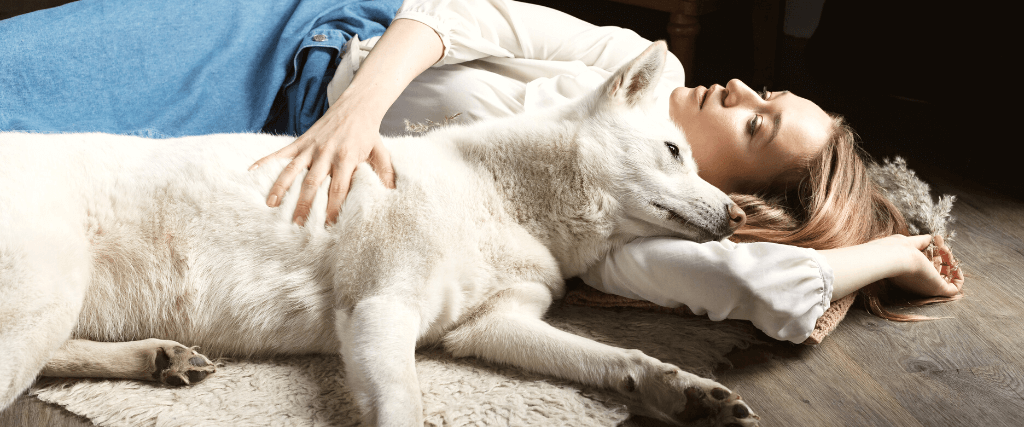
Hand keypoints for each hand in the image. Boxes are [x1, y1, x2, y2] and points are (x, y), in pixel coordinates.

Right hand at [250, 108, 395, 225]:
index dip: (333, 207)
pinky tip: (252, 172)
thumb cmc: (368, 134)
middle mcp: (326, 153)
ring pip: (292, 169)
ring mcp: (311, 146)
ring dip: (281, 188)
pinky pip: (281, 152)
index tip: (328, 225)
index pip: (338, 188)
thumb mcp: (381, 154)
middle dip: (304, 204)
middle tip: (297, 224)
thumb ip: (385, 175)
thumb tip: (392, 196)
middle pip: (313, 183)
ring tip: (271, 205)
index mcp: (347, 158)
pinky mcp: (301, 140)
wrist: (356, 106)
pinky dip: (265, 161)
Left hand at [878, 234, 963, 297]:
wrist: (895, 258)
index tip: (937, 238)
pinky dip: (959, 278)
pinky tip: (955, 265)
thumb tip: (930, 238)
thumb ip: (920, 241)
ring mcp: (927, 286)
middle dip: (942, 254)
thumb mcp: (909, 243)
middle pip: (936, 269)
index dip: (934, 250)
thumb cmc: (896, 250)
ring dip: (949, 261)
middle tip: (941, 243)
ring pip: (945, 276)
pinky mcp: (936, 289)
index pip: (927, 263)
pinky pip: (953, 289)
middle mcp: (918, 281)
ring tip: (945, 249)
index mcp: (909, 271)